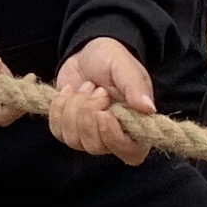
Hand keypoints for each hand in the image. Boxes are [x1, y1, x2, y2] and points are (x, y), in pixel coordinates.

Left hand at [47, 35, 154, 162]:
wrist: (86, 54)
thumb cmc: (111, 60)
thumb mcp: (124, 66)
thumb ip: (135, 87)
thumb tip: (148, 109)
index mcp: (137, 126)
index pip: (131, 153)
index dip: (114, 138)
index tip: (103, 114)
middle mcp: (114, 137)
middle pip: (96, 146)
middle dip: (88, 114)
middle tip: (97, 89)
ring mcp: (89, 136)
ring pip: (74, 140)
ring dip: (74, 108)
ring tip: (86, 87)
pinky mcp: (68, 130)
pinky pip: (57, 131)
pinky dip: (59, 108)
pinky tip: (69, 91)